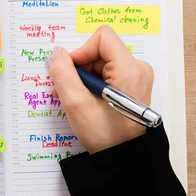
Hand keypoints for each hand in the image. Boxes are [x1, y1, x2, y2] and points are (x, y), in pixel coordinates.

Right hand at [49, 25, 153, 153]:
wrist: (124, 158)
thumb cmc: (105, 135)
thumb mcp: (76, 104)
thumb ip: (63, 73)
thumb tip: (58, 53)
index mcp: (129, 69)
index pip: (102, 37)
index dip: (81, 51)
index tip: (70, 72)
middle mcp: (137, 69)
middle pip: (100, 51)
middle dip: (80, 68)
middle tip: (66, 91)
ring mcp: (137, 78)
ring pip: (102, 63)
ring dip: (83, 78)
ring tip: (74, 100)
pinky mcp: (133, 86)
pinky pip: (108, 74)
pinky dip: (92, 84)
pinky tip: (85, 101)